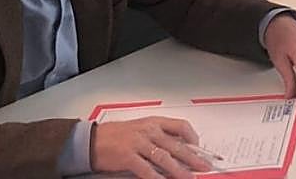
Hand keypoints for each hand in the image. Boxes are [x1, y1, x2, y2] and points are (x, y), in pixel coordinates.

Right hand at [90, 117, 211, 178]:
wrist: (92, 140)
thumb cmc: (116, 135)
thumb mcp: (141, 128)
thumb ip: (159, 135)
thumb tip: (179, 146)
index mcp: (154, 122)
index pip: (180, 126)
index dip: (192, 138)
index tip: (199, 148)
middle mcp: (148, 131)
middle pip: (176, 145)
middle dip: (192, 158)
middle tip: (203, 166)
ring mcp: (138, 144)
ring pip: (164, 158)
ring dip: (178, 170)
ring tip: (188, 177)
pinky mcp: (128, 157)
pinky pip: (146, 169)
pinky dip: (156, 177)